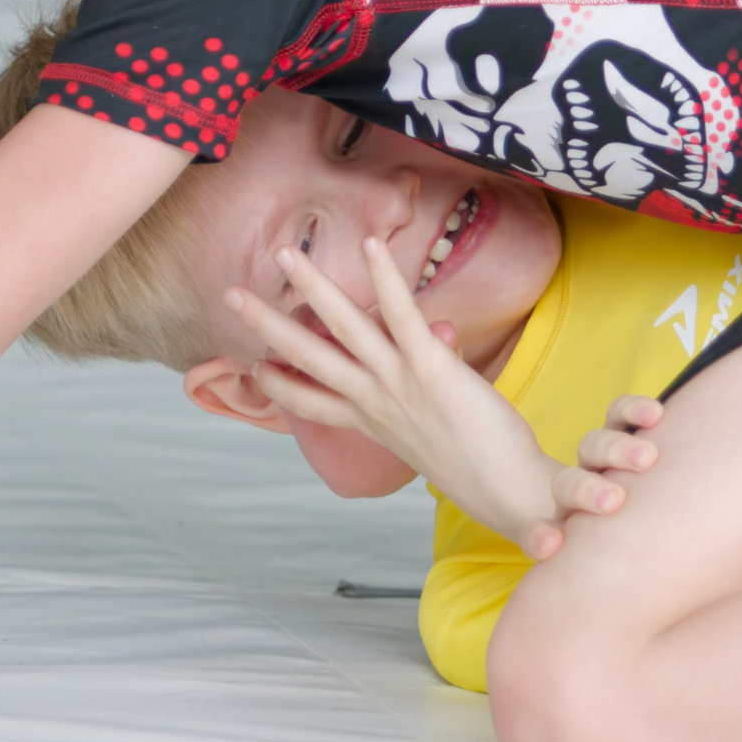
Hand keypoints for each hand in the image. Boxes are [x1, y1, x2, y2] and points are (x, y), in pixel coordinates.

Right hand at [225, 236, 649, 559]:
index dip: (276, 383)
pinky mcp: (431, 368)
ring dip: (311, 288)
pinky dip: (385, 280)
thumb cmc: (480, 466)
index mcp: (370, 422)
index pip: (309, 401)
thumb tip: (434, 341)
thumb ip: (424, 386)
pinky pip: (402, 316)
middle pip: (305, 358)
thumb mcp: (434, 431)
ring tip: (284, 253)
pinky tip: (371, 246)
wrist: (511, 495)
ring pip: (342, 328)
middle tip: (230, 296)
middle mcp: (373, 402)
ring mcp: (398, 383)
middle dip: (265, 325)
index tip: (249, 363)